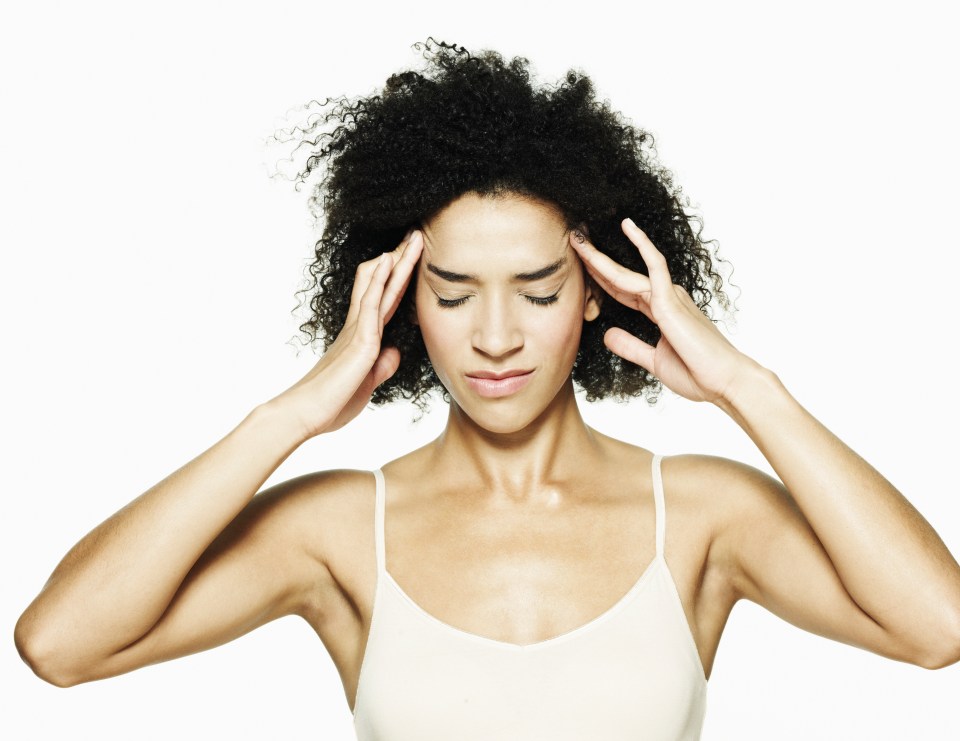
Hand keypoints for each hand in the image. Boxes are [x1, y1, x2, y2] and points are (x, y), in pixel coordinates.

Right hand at [271, 229, 423, 437]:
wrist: (306, 413)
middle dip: (401, 259)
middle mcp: (360, 326)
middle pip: (383, 283)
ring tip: (412, 237)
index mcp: (363, 336)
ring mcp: (359, 330)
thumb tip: (393, 353)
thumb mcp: (367, 382)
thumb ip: (381, 367)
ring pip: (379, 285)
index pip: (386, 299)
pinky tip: (389, 260)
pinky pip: (370, 302)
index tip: (410, 257)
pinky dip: (380, 279)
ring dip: (397, 260)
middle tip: (416, 235)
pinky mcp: (359, 340)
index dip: (399, 277)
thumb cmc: (332, 401)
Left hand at [570, 218, 751, 403]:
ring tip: (578, 238)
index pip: (622, 290)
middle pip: (619, 277)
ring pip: (626, 272)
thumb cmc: (697, 373)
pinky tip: (627, 226)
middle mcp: (664, 298)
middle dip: (594, 261)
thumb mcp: (654, 361)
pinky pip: (654, 265)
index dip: (600, 278)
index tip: (581, 265)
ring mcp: (668, 296)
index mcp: (660, 311)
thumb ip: (631, 346)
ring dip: (599, 257)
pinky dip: (641, 244)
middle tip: (573, 241)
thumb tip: (607, 334)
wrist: (723, 382)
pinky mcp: (671, 299)